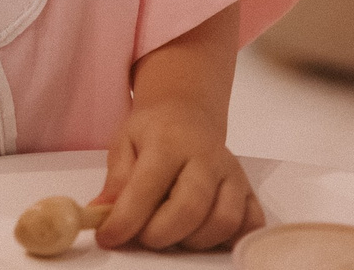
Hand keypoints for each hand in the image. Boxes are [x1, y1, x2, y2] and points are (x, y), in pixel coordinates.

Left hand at [90, 95, 263, 251]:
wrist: (188, 113)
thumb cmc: (153, 131)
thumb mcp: (124, 143)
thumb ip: (116, 180)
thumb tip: (101, 212)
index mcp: (169, 142)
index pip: (148, 187)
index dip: (126, 219)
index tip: (108, 237)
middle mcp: (207, 157)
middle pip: (191, 208)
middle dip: (161, 234)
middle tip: (143, 237)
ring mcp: (233, 173)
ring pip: (224, 221)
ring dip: (194, 240)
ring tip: (172, 232)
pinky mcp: (249, 189)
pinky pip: (251, 224)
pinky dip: (230, 238)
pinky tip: (204, 232)